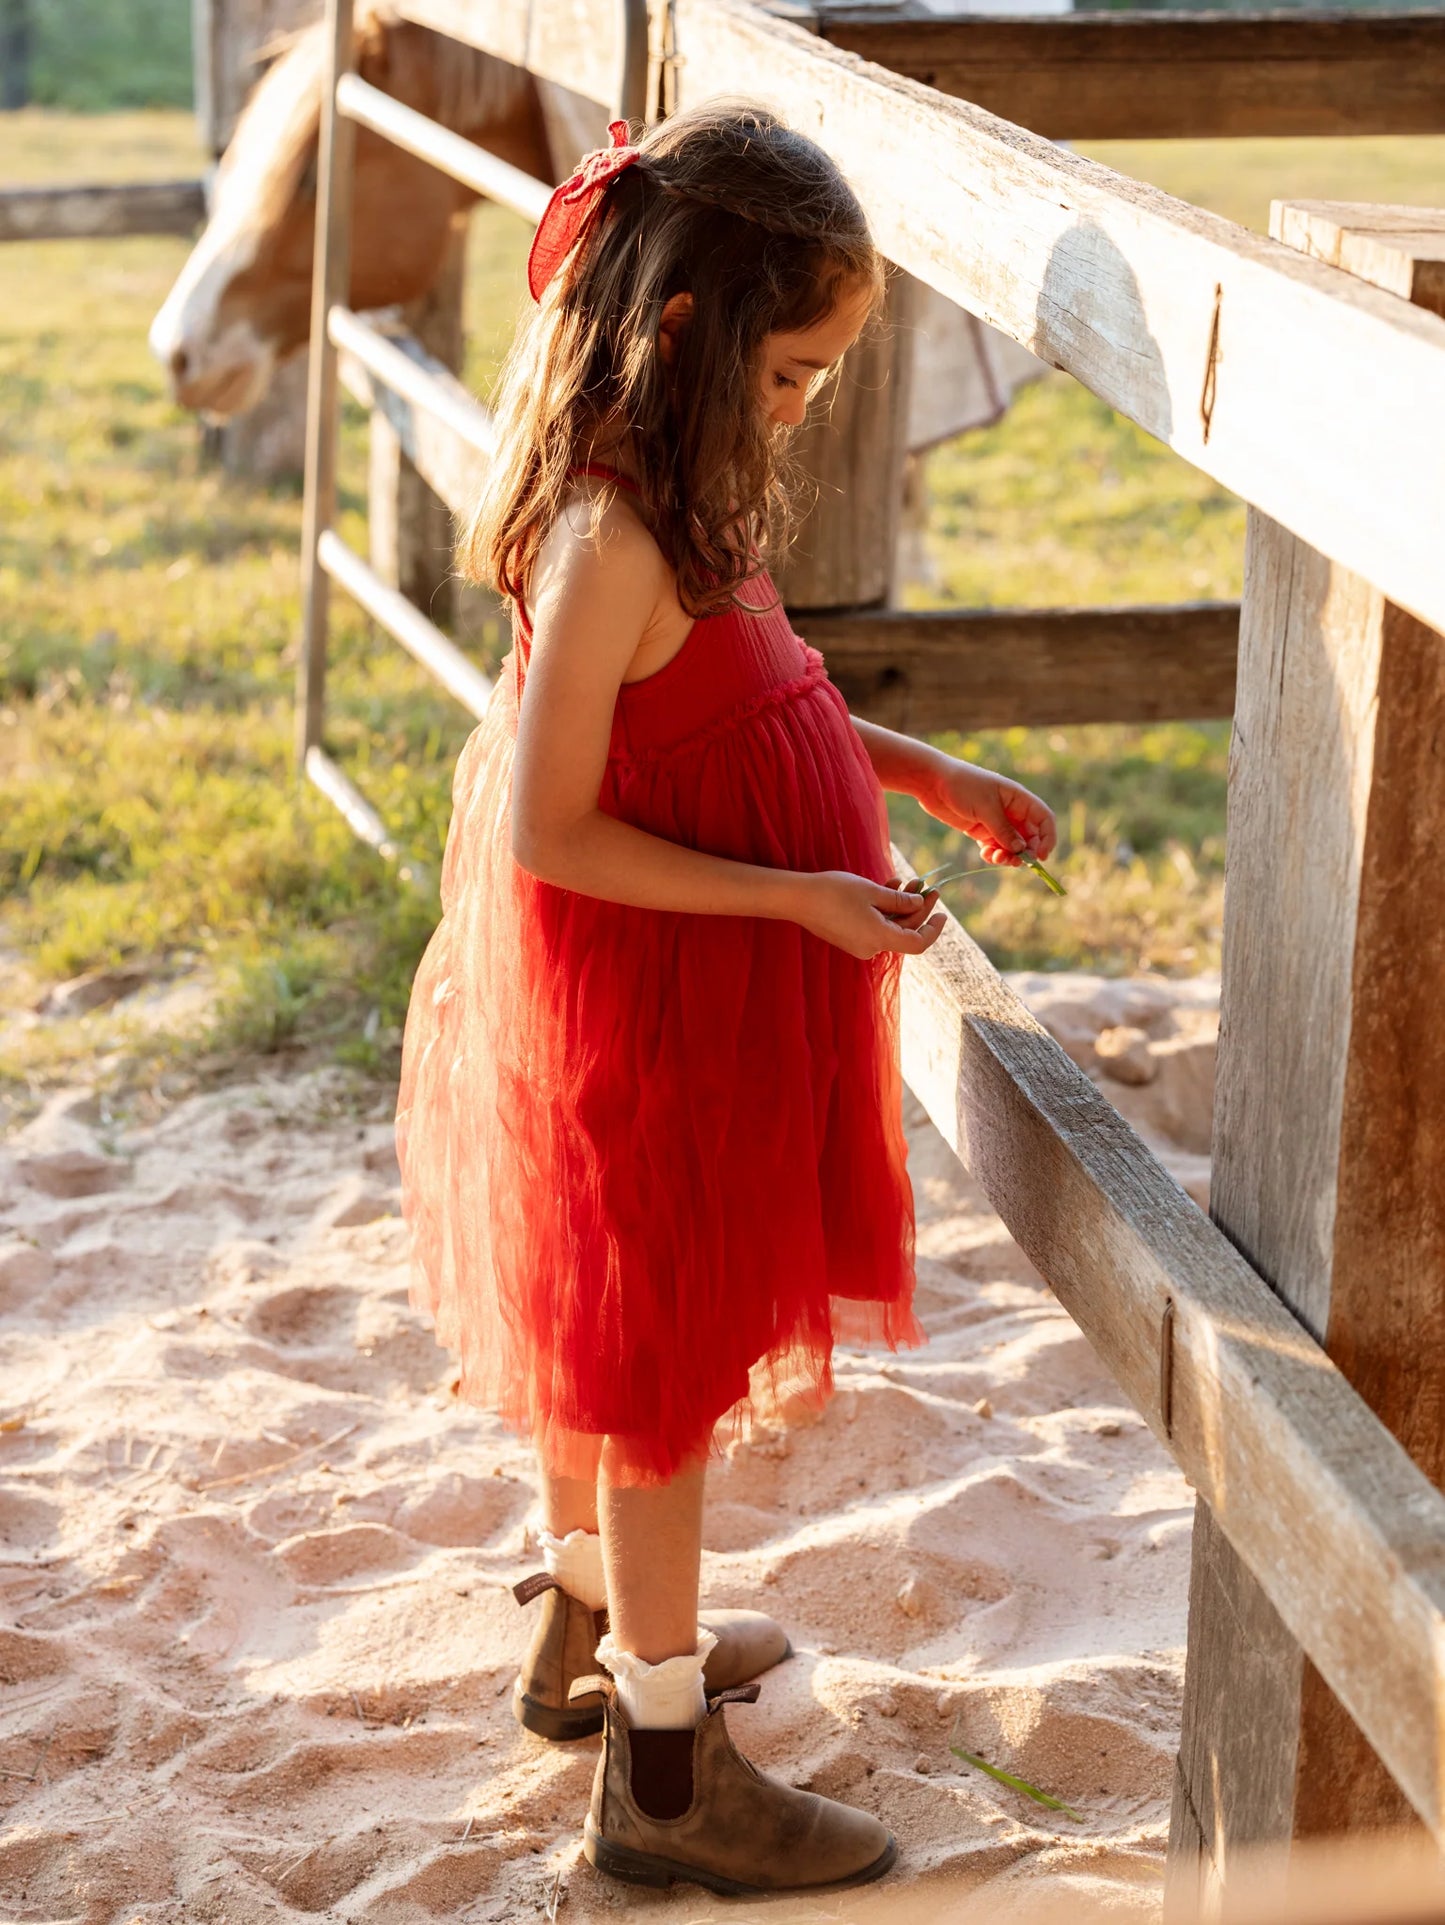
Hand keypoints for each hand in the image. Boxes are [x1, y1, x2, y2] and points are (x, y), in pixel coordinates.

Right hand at [793, 870, 945, 960]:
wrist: (798, 898)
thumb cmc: (834, 892)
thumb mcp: (872, 892)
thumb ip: (900, 901)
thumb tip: (920, 905)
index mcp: (879, 938)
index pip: (918, 943)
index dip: (933, 929)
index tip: (942, 913)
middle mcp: (871, 947)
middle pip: (905, 932)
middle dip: (918, 908)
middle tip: (928, 885)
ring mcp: (859, 943)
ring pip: (890, 926)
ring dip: (902, 905)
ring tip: (909, 880)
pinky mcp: (850, 936)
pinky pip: (875, 925)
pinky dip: (885, 909)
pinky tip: (890, 886)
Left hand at [920, 758, 1056, 867]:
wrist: (933, 782)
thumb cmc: (962, 786)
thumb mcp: (985, 807)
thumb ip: (1003, 830)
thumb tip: (1021, 850)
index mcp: (1018, 799)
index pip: (1044, 819)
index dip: (1047, 838)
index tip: (1041, 856)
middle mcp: (1011, 811)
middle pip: (1030, 837)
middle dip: (1025, 852)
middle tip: (1014, 861)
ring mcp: (996, 822)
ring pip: (1012, 845)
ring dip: (1008, 856)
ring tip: (996, 858)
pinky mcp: (981, 830)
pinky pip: (995, 847)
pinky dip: (993, 854)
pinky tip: (984, 853)